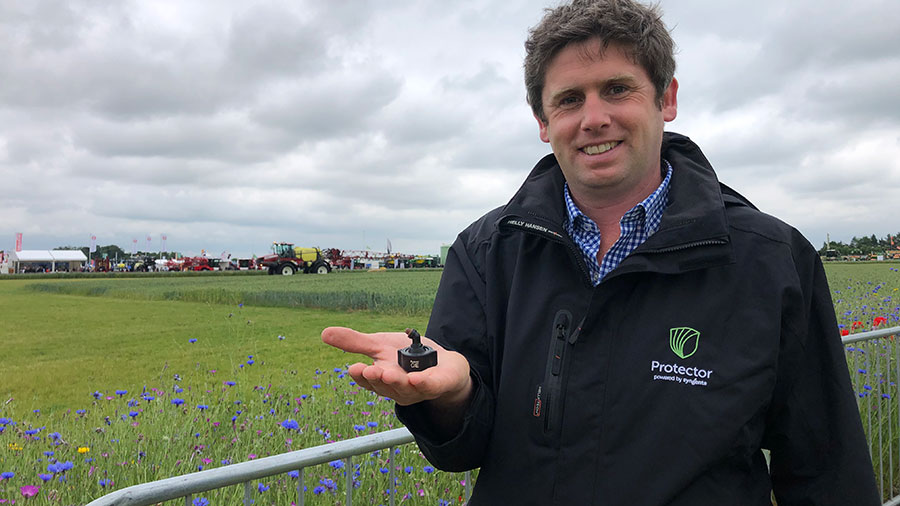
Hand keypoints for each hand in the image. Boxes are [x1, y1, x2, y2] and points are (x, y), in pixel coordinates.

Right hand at [321, 327, 471, 407]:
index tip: (353, 368)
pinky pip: (430, 387)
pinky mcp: (438, 385)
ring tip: (387, 372)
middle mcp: (397, 389)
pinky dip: (423, 384)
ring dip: (396, 382)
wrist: (444, 364)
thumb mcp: (379, 346)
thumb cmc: (406, 357)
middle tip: (369, 370)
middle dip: (377, 379)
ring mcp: (417, 390)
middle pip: (384, 387)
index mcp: (381, 380)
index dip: (361, 377)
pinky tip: (416, 379)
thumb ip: (355, 343)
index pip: (368, 381)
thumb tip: (323, 333)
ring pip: (405, 389)